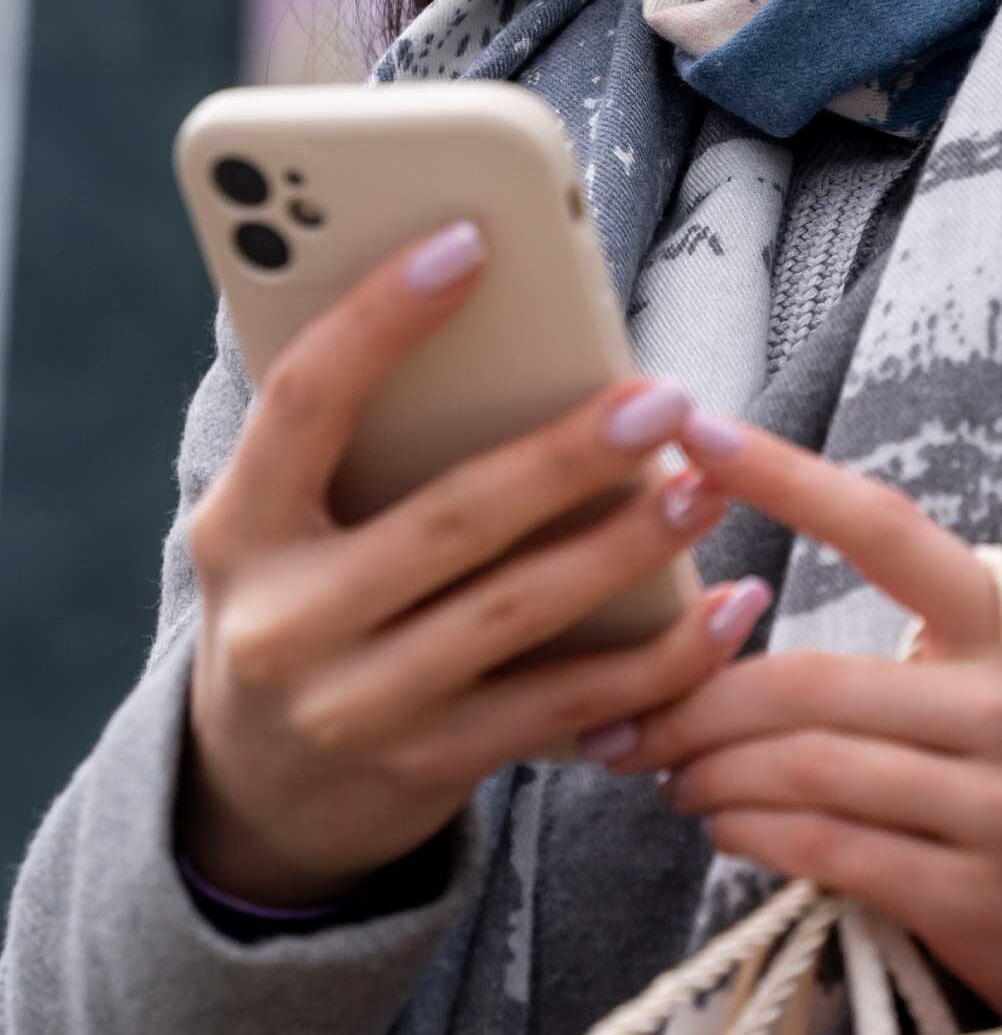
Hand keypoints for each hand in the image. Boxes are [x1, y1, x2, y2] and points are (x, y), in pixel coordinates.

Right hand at [180, 221, 770, 907]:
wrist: (264, 794)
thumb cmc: (305, 601)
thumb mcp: (288, 522)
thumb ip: (357, 440)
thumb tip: (490, 313)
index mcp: (242, 526)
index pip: (304, 401)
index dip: (380, 318)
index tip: (470, 240)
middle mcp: (285, 621)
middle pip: (448, 520)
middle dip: (567, 458)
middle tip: (663, 401)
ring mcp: (357, 707)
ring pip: (516, 616)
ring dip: (627, 551)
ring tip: (707, 490)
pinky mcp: (430, 768)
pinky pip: (563, 709)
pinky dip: (657, 665)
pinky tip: (726, 615)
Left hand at [606, 410, 1001, 1022]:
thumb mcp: (999, 681)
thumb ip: (914, 633)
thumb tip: (738, 608)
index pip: (884, 531)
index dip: (785, 477)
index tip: (694, 432)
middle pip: (811, 680)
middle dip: (695, 702)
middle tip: (630, 719)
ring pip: (807, 766)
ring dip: (709, 774)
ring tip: (668, 774)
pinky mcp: (980, 895)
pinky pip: (828, 847)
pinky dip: (750, 833)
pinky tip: (722, 826)